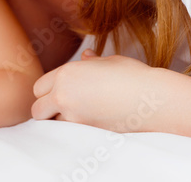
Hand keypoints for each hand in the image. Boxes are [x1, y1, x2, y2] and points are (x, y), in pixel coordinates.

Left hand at [31, 50, 190, 141]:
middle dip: (46, 109)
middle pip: (37, 109)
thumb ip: (91, 62)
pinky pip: (70, 133)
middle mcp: (64, 95)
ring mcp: (74, 116)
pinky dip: (74, 130)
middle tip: (63, 108)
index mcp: (66, 73)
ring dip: (60, 121)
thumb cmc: (134, 76)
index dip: (48, 90)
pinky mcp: (86, 133)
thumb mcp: (110, 62)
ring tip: (79, 115)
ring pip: (53, 124)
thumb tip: (86, 57)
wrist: (153, 98)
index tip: (60, 92)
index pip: (39, 87)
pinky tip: (89, 122)